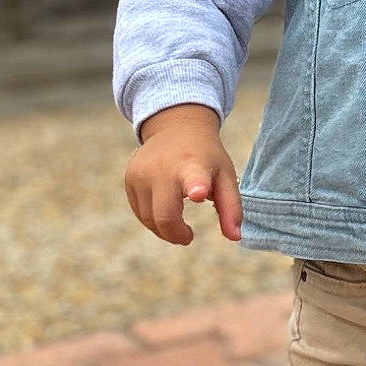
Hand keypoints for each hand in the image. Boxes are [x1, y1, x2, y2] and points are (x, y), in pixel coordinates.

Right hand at [125, 103, 241, 244]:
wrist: (176, 127)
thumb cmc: (205, 157)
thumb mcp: (225, 176)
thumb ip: (231, 208)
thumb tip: (235, 238)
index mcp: (193, 165)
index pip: (193, 177)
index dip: (195, 186)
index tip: (199, 193)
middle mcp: (162, 168)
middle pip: (165, 216)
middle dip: (177, 234)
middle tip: (188, 236)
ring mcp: (141, 173)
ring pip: (149, 219)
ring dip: (164, 230)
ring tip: (179, 224)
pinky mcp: (130, 179)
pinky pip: (140, 213)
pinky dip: (153, 219)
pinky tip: (164, 208)